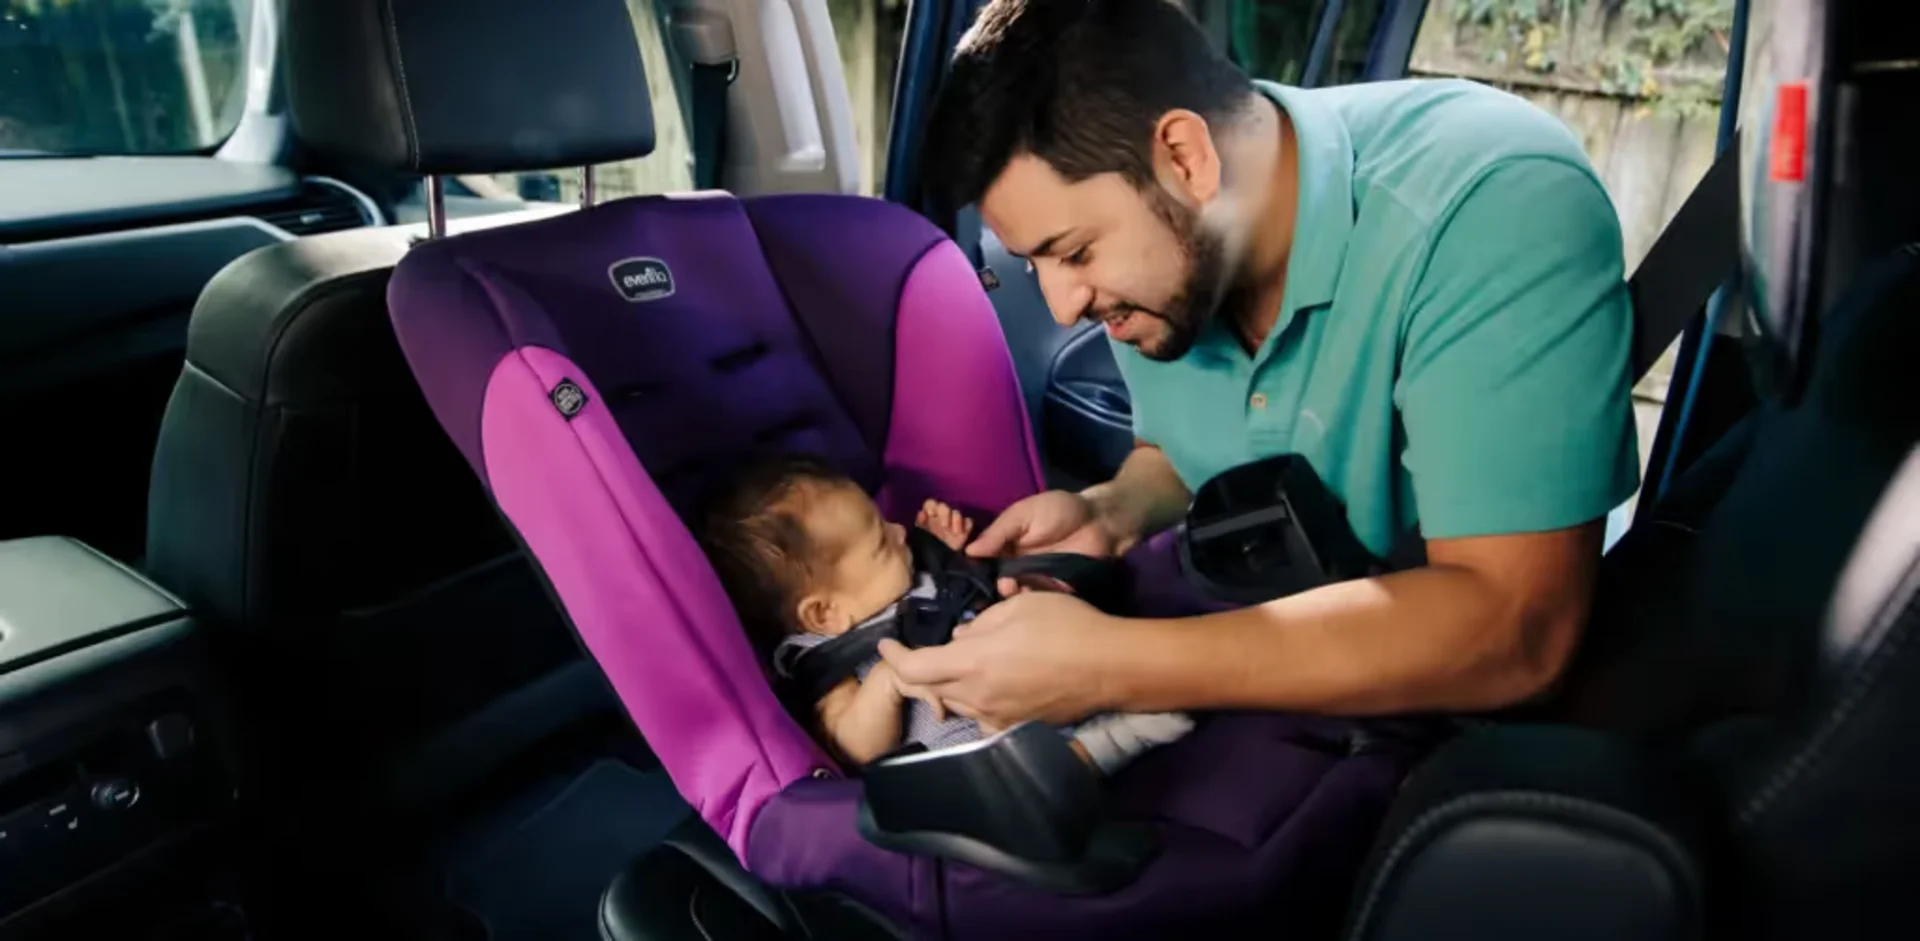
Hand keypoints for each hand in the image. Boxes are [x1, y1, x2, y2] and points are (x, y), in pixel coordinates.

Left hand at [876, 592, 1122, 727]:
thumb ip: (979, 624)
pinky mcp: (1017, 726)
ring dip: (946, 686)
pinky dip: (974, 700)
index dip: (894, 657)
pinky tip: (986, 686)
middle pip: (930, 690)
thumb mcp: (1016, 607)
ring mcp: (998, 717)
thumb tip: (961, 640)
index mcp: (971, 663)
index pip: (914, 668)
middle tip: (916, 653)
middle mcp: (978, 697)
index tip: (885, 645)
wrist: (1112, 666)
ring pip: (955, 704)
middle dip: (917, 672)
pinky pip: (982, 716)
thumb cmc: (1066, 626)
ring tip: (955, 665)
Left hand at [914, 499, 974, 551]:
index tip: (930, 514)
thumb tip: (921, 513)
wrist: (941, 573)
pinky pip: (968, 523)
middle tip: (944, 525)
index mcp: (927, 521)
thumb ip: (918, 526)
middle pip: (943, 506)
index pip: (930, 504)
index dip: (931, 507)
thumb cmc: (926, 557)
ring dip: (955, 519)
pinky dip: (966, 525)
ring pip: (956, 513)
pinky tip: (962, 533)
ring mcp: (952, 527)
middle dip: (944, 513)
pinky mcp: (964, 535)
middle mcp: (939, 521)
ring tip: (954, 531)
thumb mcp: (917, 540)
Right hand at [967, 490, 1132, 596]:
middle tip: (1006, 585)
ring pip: (1019, 599)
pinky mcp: (1056, 595)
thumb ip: (999, 531)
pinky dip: (1037, 607)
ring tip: (1022, 592)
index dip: (977, 574)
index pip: (984, 566)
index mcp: (1006, 549)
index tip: (974, 579)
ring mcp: (1037, 584)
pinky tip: (1037, 603)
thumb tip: (968, 551)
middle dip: (999, 589)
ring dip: (1017, 599)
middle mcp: (1018, 569)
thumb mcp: (1025, 514)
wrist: (1101, 521)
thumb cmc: (1060, 510)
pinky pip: (1042, 605)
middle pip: (999, 586)